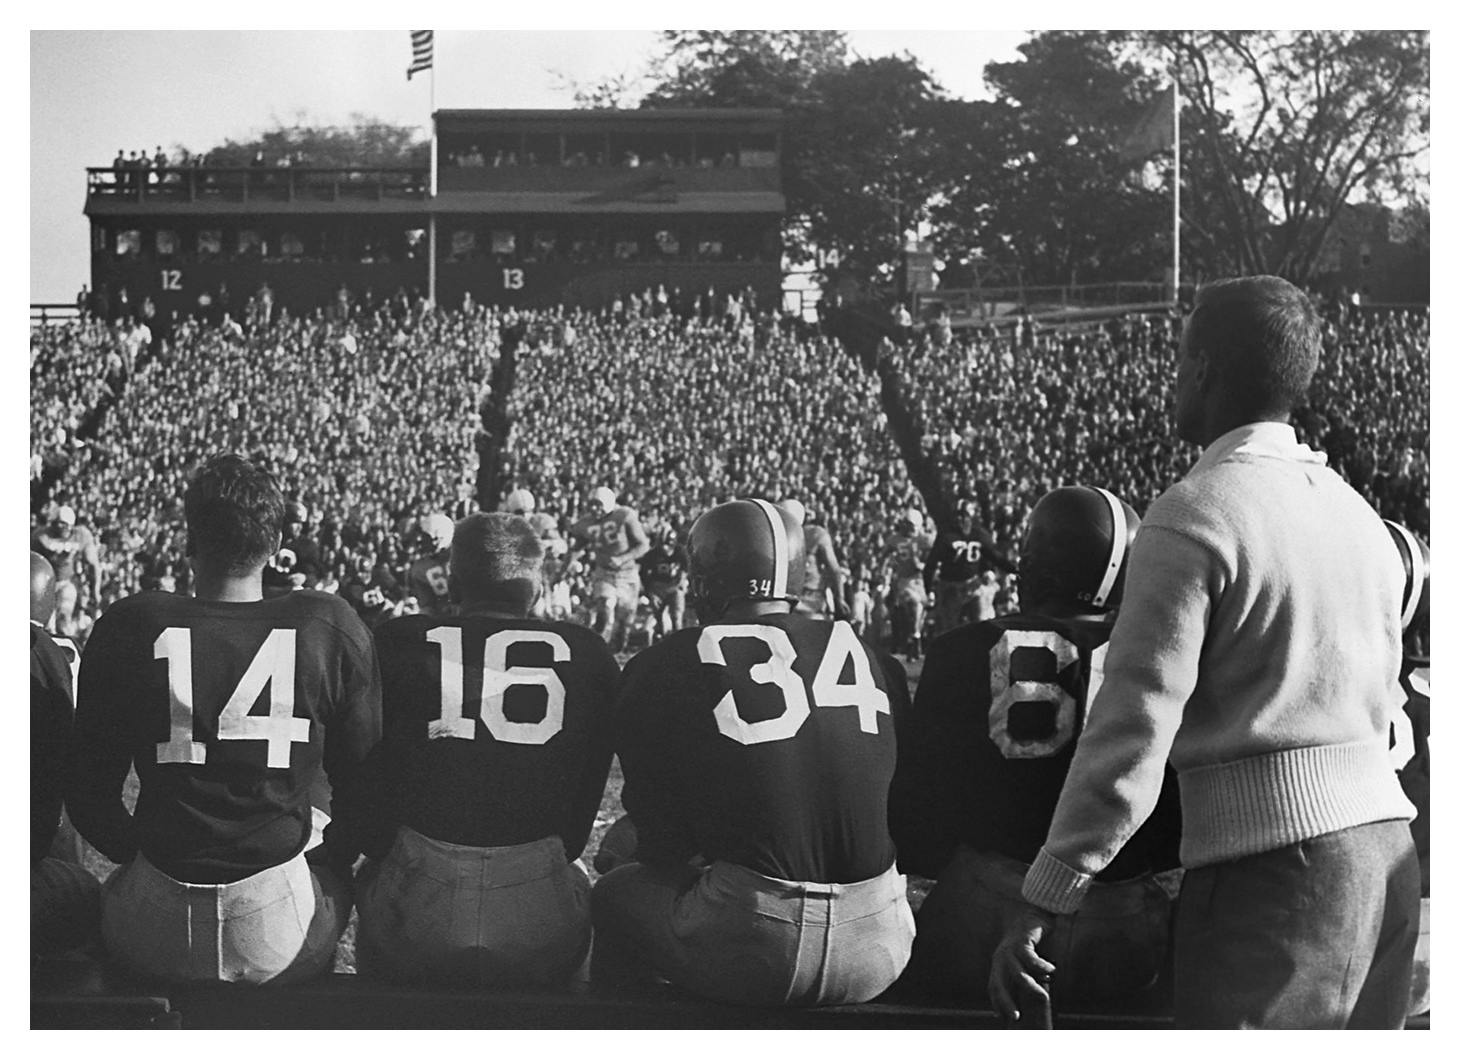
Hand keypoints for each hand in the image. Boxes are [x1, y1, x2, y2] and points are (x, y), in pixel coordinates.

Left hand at [988, 904, 1056, 1023]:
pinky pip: (1030, 957)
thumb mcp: (1026, 964)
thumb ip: (1027, 980)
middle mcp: (1001, 958)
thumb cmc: (1031, 944)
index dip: (997, 1003)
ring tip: (1043, 996)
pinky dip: (1041, 966)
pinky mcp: (1022, 940)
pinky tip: (1052, 970)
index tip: (1002, 1019)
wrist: (1034, 916)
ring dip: (1030, 987)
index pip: (994, 988)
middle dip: (1006, 1002)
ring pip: (1017, 973)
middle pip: (998, 984)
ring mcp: (1010, 949)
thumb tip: (1034, 1002)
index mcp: (999, 965)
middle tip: (1016, 1017)